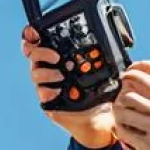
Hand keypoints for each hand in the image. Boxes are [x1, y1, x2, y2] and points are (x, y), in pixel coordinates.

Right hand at [21, 26, 116, 149]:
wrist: (98, 118)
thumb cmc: (99, 92)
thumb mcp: (103, 70)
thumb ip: (102, 55)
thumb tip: (117, 40)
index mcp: (58, 57)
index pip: (39, 42)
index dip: (32, 34)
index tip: (36, 32)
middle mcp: (48, 68)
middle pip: (32, 54)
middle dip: (40, 51)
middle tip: (56, 56)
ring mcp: (46, 85)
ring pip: (35, 73)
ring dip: (47, 72)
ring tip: (61, 75)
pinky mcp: (47, 101)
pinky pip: (41, 93)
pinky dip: (48, 91)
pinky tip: (57, 91)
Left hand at [112, 60, 149, 149]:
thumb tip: (144, 76)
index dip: (133, 69)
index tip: (127, 74)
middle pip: (132, 87)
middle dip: (122, 91)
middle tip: (121, 98)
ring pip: (123, 107)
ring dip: (117, 111)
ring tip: (121, 116)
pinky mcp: (149, 145)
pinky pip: (122, 129)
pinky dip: (119, 128)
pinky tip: (124, 130)